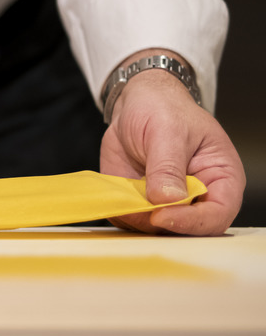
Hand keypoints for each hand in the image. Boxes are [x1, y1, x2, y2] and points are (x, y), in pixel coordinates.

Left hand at [100, 51, 244, 234]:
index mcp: (220, 177)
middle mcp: (198, 196)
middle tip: (137, 207)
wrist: (136, 104)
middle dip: (161, 224)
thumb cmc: (164, 110)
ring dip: (136, 219)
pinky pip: (131, 220)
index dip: (191, 222)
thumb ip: (168, 166)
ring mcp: (169, 202)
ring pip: (157, 230)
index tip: (161, 215)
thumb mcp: (168, 131)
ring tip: (124, 193)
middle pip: (188, 230)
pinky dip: (120, 213)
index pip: (217, 215)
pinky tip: (115, 194)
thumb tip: (167, 199)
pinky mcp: (142, 202)